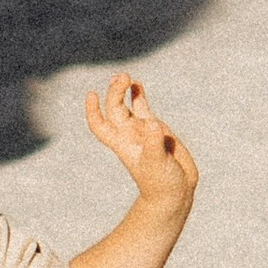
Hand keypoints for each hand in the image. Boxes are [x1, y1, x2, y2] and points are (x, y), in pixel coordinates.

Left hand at [83, 73, 197, 218]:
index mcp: (122, 143)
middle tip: (123, 77)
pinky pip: (143, 107)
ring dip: (124, 90)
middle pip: (115, 108)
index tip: (92, 95)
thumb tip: (152, 124)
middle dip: (115, 92)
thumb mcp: (157, 164)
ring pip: (127, 104)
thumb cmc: (161, 183)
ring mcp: (141, 130)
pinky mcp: (156, 128)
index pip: (100, 124)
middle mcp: (129, 134)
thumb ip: (154, 144)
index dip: (93, 110)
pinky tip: (137, 84)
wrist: (175, 191)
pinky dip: (139, 95)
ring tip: (126, 76)